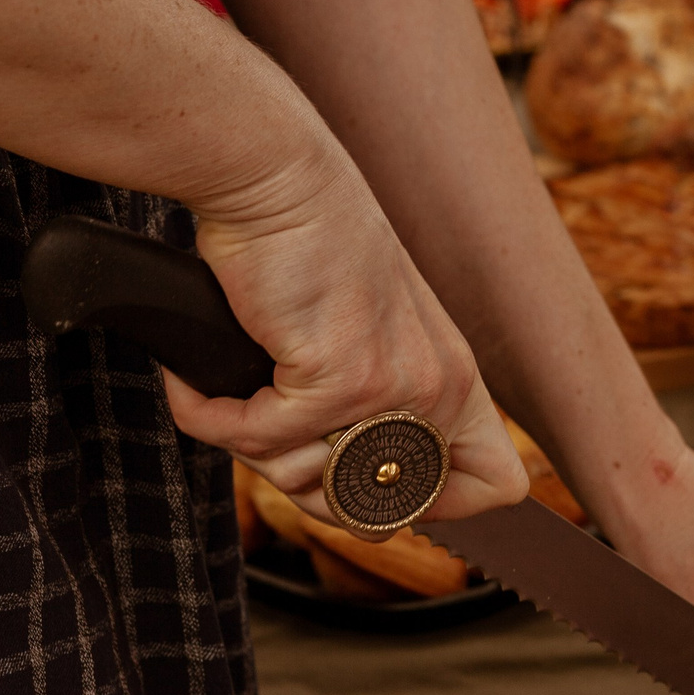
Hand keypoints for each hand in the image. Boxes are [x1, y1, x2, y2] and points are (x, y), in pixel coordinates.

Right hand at [162, 150, 527, 524]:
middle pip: (372, 514)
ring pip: (300, 481)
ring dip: (245, 443)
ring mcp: (392, 389)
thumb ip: (373, 413)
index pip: (495, 485)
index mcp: (455, 379)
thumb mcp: (364, 335)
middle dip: (300, 485)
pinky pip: (256, 440)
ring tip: (232, 384)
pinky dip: (209, 415)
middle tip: (262, 426)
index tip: (361, 484)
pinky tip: (197, 378)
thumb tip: (341, 502)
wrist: (275, 180)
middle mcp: (437, 389)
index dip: (433, 507)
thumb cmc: (304, 250)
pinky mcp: (338, 379)